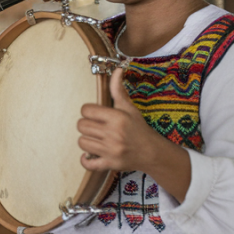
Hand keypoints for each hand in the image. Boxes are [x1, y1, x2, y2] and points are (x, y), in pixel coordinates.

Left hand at [77, 69, 190, 200]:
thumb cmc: (138, 128)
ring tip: (97, 139)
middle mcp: (113, 134)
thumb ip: (118, 89)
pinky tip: (92, 154)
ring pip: (81, 142)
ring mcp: (110, 150)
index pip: (85, 110)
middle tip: (97, 127)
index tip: (96, 115)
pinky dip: (86, 160)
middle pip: (81, 126)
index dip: (88, 111)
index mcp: (117, 118)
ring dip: (87, 140)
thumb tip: (117, 69)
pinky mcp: (109, 164)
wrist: (152, 152)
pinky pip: (87, 163)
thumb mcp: (129, 108)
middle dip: (87, 125)